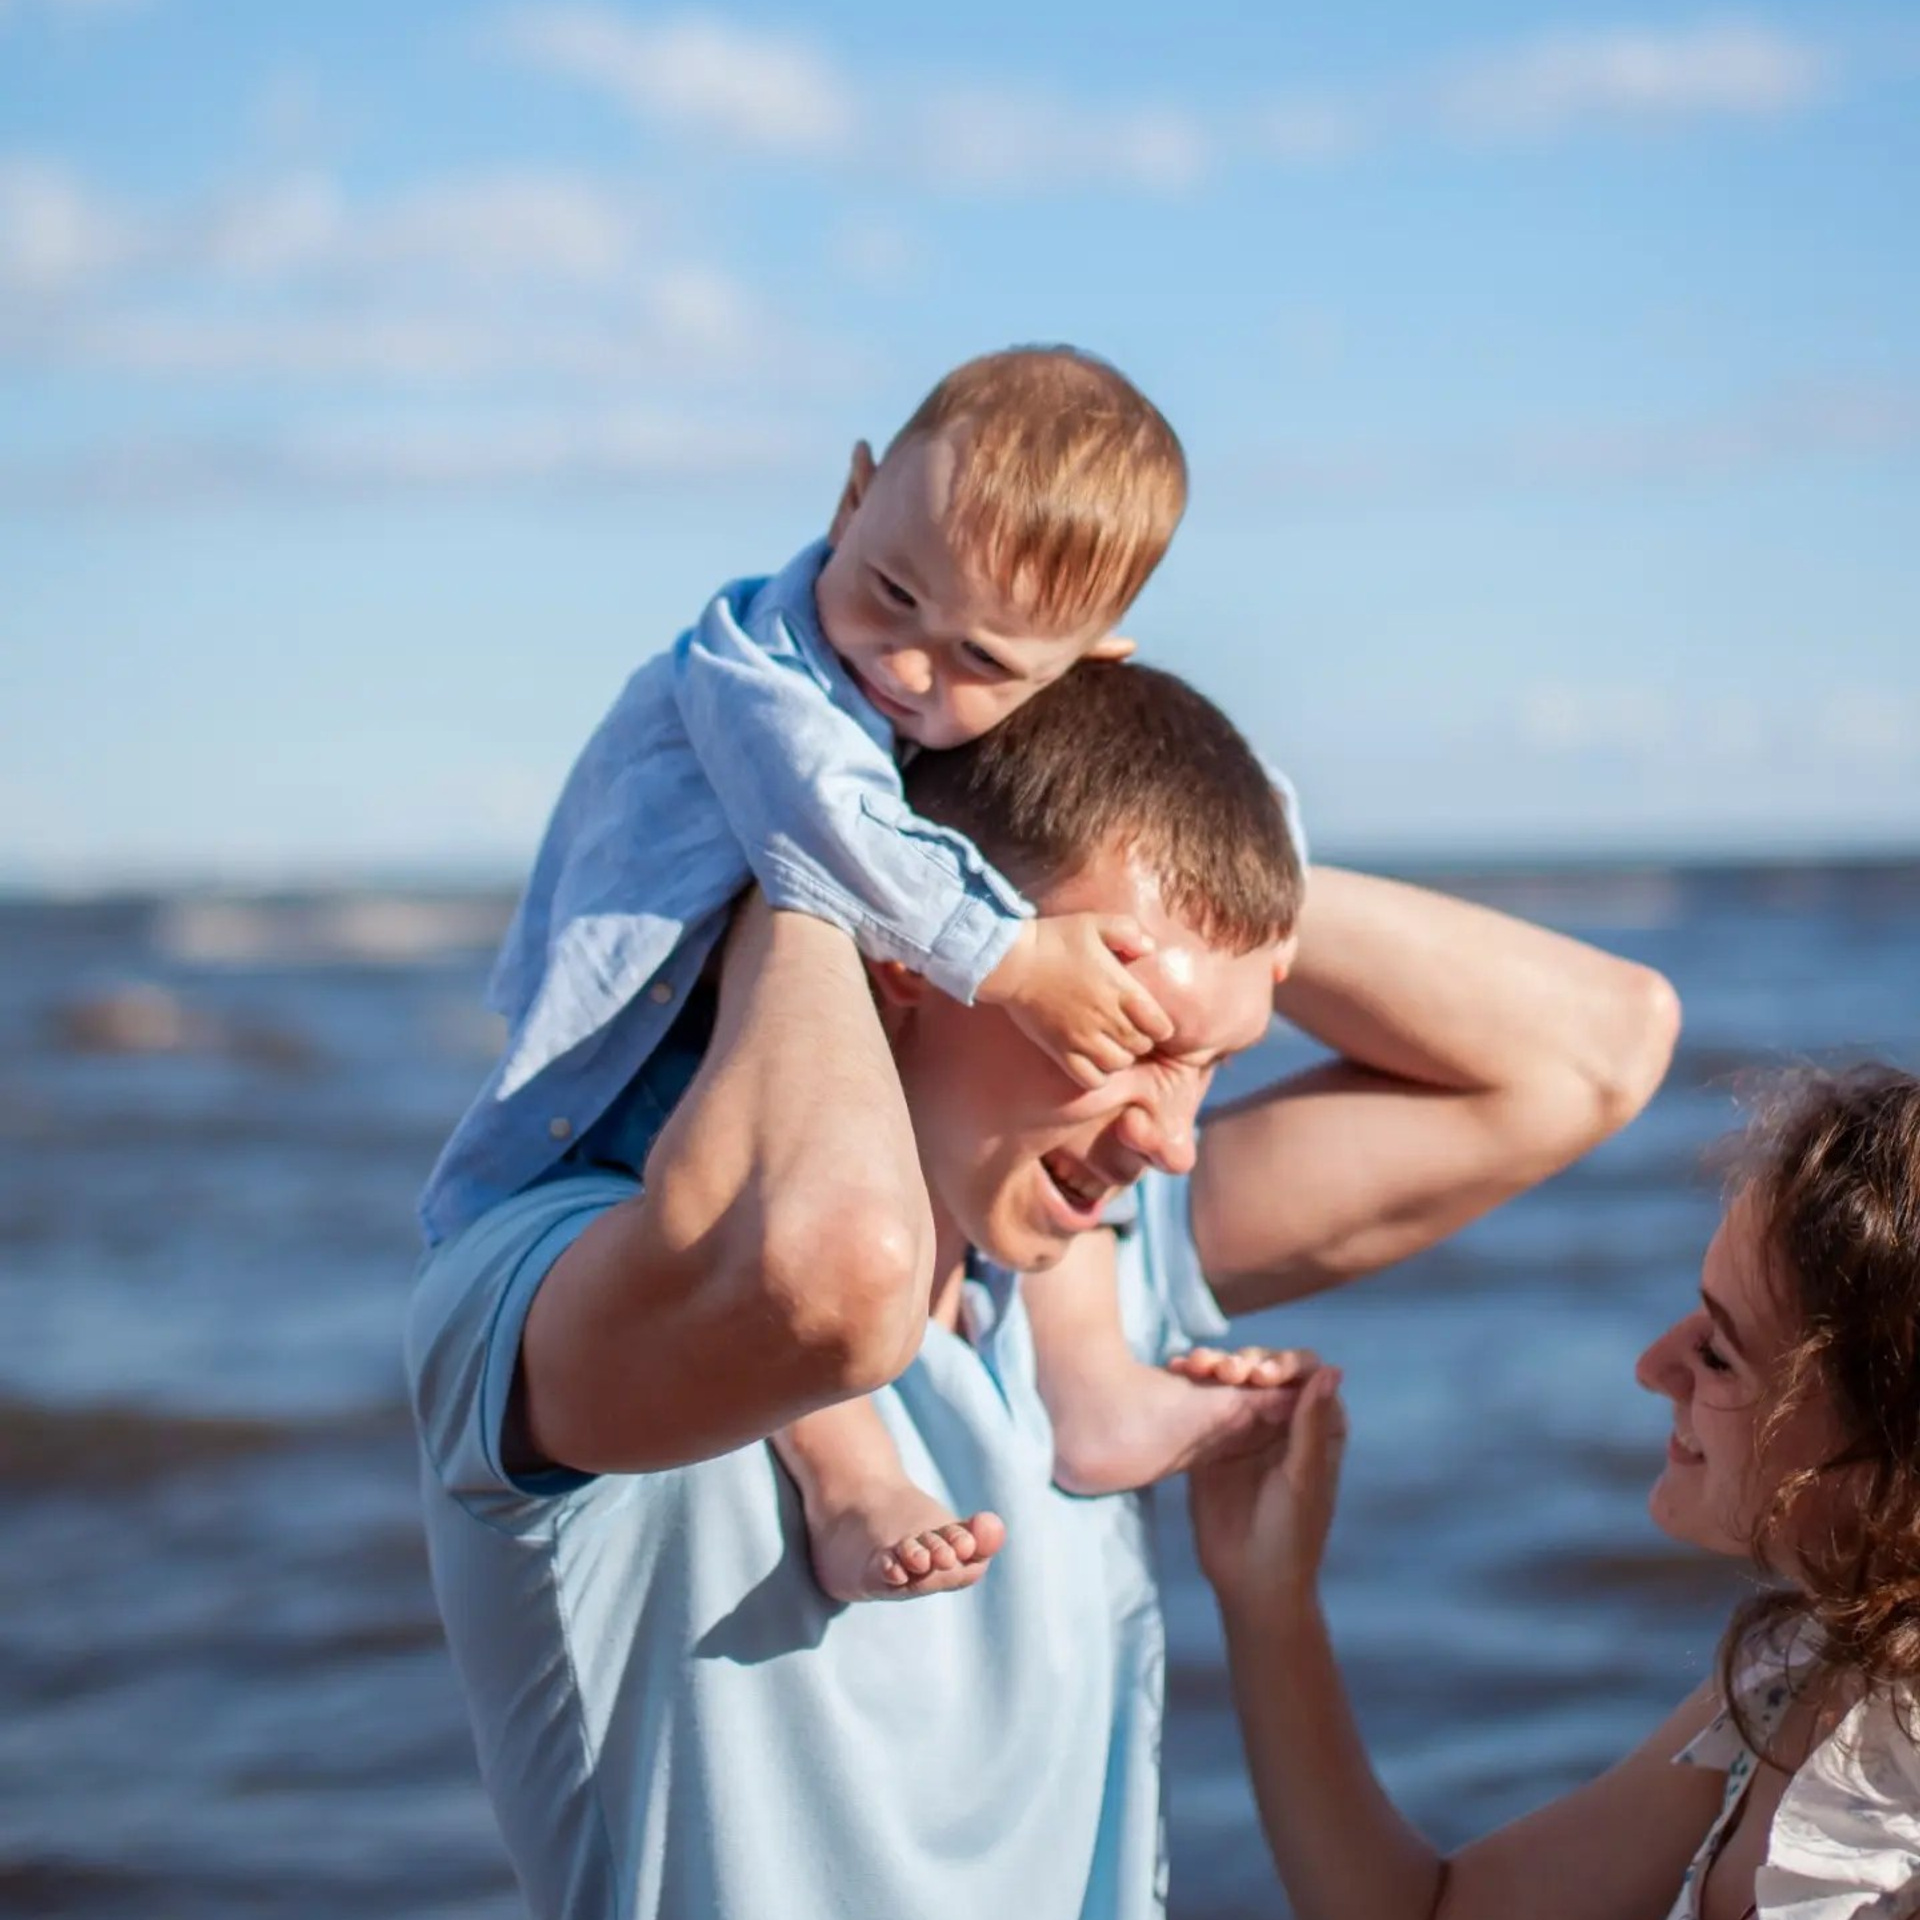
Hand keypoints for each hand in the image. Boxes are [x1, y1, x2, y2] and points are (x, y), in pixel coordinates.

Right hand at [979, 913, 1174, 1089]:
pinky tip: (1093, 1060)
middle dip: (1141, 1040)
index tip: (1150, 1018)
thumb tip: (1151, 947)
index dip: (1160, 1025)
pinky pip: (1090, 1079)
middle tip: (1129, 1029)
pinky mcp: (1061, 1050)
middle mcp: (1106, 1018)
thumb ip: (1129, 933)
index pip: (1160, 1026)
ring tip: (1112, 1045)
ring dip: (1120, 1057)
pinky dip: (1098, 1075)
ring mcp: (1083, 1038)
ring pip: (1118, 1064)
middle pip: (1141, 1046)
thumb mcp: (1095, 923)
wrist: (1012, 961)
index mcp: (1121, 989)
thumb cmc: (1054, 939)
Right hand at [1189, 1366, 1346, 1614]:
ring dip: (1216, 1365)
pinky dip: (1191, 1383)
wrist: (1249, 1581)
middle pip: (1265, 1369)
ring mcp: (1243, 1429)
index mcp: (1314, 1427)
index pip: (1305, 1374)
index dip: (1286, 1364)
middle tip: (1226, 1373)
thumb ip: (1311, 1424)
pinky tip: (1178, 1370)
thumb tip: (1331, 1368)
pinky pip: (1202, 1404)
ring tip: (1197, 1365)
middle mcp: (1280, 1420)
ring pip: (1231, 1380)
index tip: (1263, 1377)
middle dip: (1246, 1361)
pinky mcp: (1210, 1441)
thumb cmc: (1291, 1534)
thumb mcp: (1303, 1478)